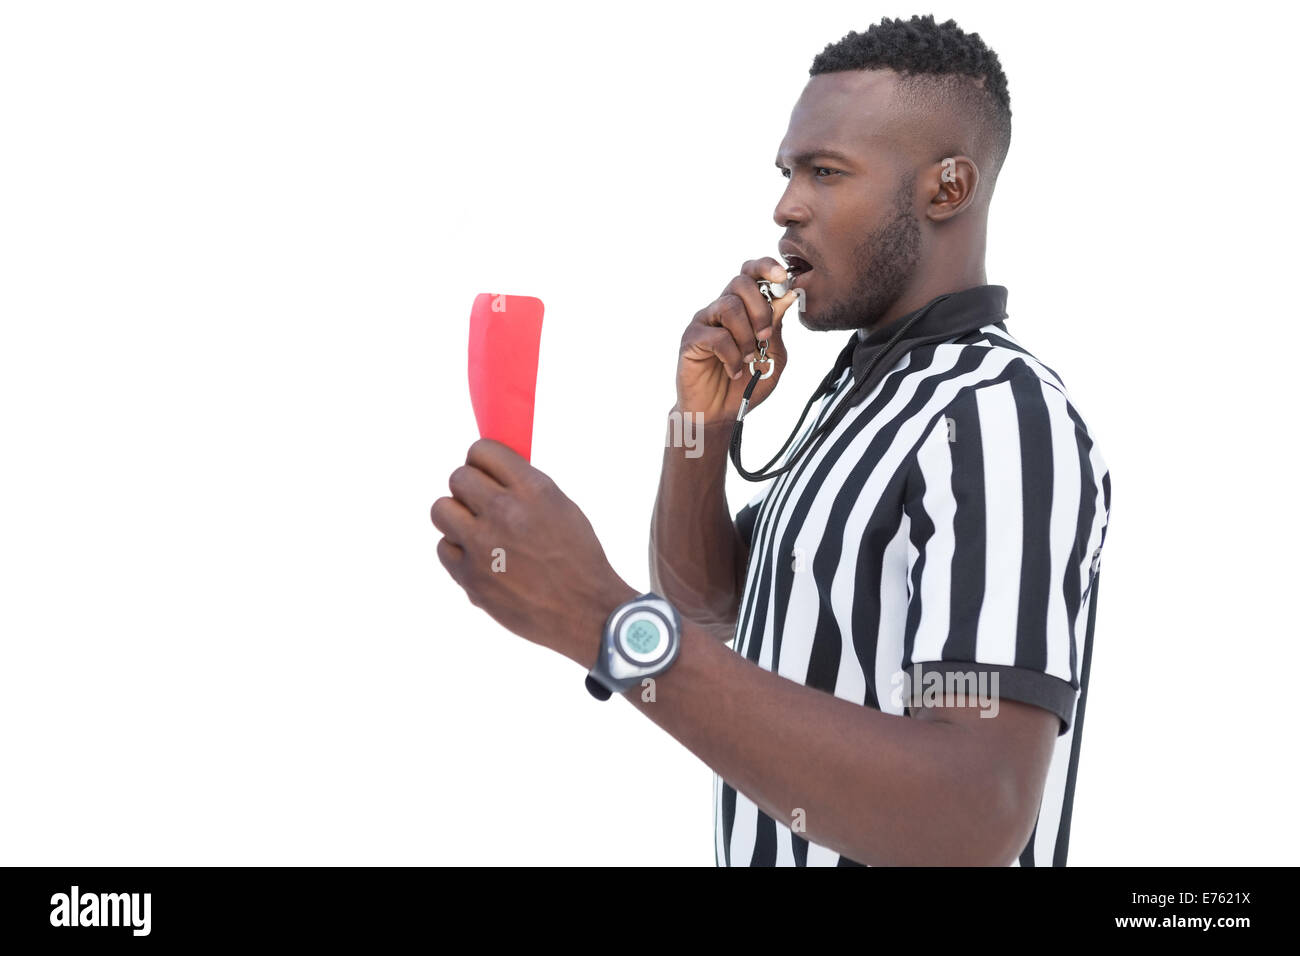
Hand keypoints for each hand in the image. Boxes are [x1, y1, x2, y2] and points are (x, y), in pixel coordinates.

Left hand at [430, 439, 637, 666]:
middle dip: (468, 487)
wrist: (586, 612)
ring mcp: (483, 545)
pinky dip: (457, 551)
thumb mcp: (562, 507)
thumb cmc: (578, 559)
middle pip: (457, 477)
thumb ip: (525, 487)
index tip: (484, 471)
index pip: (482, 450)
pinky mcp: (470, 577)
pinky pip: (443, 548)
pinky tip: (479, 559)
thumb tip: (491, 472)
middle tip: (481, 504)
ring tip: (476, 530)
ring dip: (456, 516)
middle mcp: (505, 512)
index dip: (481, 460)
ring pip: (441, 510)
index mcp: (533, 490)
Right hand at [676, 257, 796, 423]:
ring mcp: (705, 322)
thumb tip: (788, 294)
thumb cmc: (746, 383)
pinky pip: (716, 336)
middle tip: (765, 336)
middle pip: (740, 282)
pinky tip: (732, 371)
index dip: (766, 267)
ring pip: (729, 307)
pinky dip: (731, 356)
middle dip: (760, 308)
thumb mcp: (773, 355)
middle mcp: (722, 309)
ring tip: (748, 359)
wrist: (720, 413)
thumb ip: (777, 326)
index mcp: (744, 308)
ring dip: (746, 336)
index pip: (751, 273)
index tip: (782, 277)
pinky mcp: (691, 339)